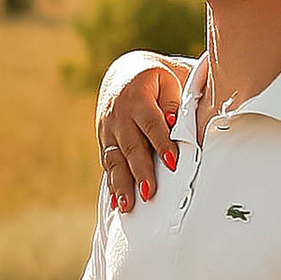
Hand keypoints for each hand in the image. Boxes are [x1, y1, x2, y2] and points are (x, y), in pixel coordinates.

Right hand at [99, 59, 187, 210]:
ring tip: (128, 205)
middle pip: (131, 146)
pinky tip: (116, 202)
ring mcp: (108, 129)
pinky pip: (108, 164)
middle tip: (149, 192)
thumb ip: (174, 101)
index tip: (172, 163)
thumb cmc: (155, 80)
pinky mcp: (104, 140)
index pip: (152, 124)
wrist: (123, 74)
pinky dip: (112, 184)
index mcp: (138, 97)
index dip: (162, 144)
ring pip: (115, 160)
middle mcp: (119, 115)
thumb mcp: (168, 79)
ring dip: (121, 184)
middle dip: (140, 171)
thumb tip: (176, 122)